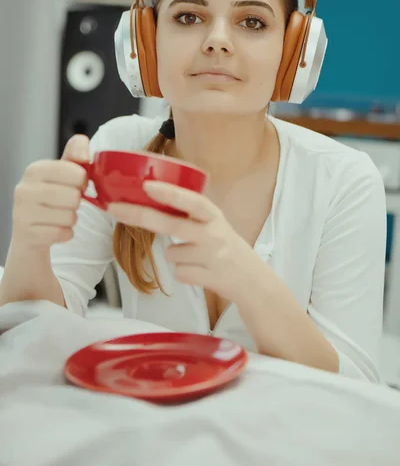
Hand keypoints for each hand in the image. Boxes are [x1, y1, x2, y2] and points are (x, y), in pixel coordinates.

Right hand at [11, 135, 89, 250]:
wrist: (30, 232)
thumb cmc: (51, 197)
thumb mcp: (62, 173)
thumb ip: (75, 156)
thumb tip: (84, 153)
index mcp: (35, 169)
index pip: (76, 172)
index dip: (83, 181)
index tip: (77, 184)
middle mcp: (24, 188)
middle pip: (74, 197)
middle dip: (77, 203)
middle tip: (67, 203)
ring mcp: (22, 212)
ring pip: (70, 217)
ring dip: (71, 219)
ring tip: (60, 216)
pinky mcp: (26, 234)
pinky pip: (63, 234)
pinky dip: (66, 234)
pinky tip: (55, 229)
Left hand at [108, 180, 261, 300]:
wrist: (252, 280)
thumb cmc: (226, 246)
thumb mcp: (214, 224)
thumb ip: (190, 214)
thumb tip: (150, 199)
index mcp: (214, 216)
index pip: (192, 201)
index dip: (169, 193)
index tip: (146, 185)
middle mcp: (214, 234)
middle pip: (171, 225)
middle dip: (140, 215)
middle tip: (114, 208)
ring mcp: (212, 258)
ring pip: (171, 254)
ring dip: (177, 256)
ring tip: (197, 257)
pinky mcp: (209, 278)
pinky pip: (179, 273)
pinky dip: (185, 273)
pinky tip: (201, 271)